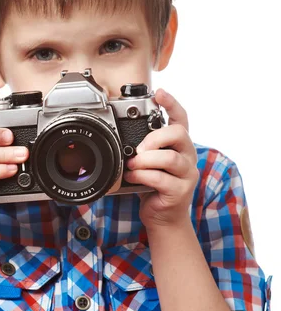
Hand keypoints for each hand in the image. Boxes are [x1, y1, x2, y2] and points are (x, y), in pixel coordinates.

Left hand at [123, 88, 198, 230]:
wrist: (163, 217)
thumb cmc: (154, 186)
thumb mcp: (150, 162)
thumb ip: (144, 146)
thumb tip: (122, 133)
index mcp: (180, 145)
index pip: (182, 118)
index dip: (172, 103)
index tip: (160, 92)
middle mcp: (188, 156)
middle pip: (179, 133)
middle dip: (155, 137)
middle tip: (139, 148)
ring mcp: (187, 174)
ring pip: (169, 158)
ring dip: (145, 160)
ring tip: (132, 165)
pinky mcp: (180, 192)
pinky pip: (160, 179)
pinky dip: (142, 176)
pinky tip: (133, 177)